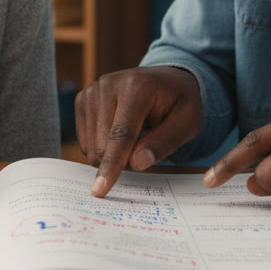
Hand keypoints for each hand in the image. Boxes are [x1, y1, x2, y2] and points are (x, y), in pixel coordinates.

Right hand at [75, 66, 203, 196]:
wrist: (165, 79)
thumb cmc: (179, 102)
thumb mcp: (188, 122)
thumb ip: (164, 142)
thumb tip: (137, 163)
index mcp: (137, 87)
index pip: (121, 135)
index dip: (112, 164)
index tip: (100, 190)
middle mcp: (108, 84)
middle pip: (102, 143)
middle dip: (122, 160)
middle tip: (145, 148)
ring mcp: (92, 91)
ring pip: (91, 145)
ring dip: (111, 154)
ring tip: (134, 136)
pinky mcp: (83, 99)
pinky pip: (84, 140)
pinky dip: (101, 146)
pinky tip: (117, 133)